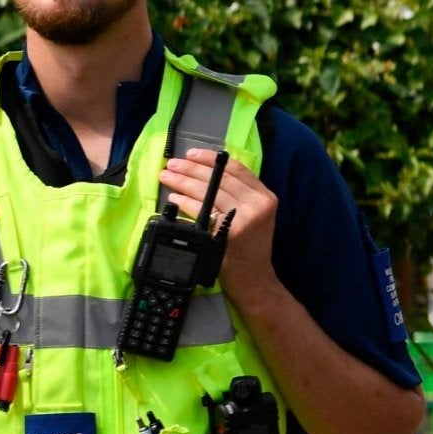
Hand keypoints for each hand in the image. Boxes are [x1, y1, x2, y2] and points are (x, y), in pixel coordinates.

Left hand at [157, 149, 278, 309]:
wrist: (254, 279)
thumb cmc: (250, 248)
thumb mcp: (256, 217)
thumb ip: (241, 196)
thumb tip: (207, 174)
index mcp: (266, 197)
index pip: (237, 169)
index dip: (211, 158)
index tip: (192, 154)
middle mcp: (258, 205)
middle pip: (219, 177)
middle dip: (191, 168)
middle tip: (171, 164)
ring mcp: (244, 219)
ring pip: (207, 191)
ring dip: (182, 181)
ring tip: (166, 177)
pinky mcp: (228, 233)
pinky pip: (201, 210)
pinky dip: (185, 201)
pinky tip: (174, 198)